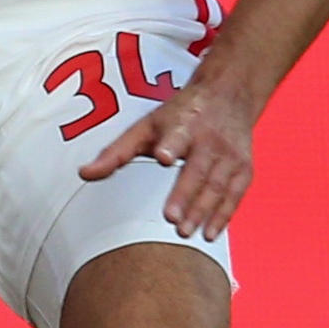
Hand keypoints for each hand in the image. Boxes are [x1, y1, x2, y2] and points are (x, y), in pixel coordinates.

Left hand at [80, 69, 257, 239]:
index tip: (164, 157)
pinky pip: (235, 194)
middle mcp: (210, 139)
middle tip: (172, 219)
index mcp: (183, 124)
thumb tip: (84, 174)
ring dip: (203, 211)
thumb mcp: (147, 125)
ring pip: (217, 185)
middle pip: (198, 169)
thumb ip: (117, 151)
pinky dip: (224, 215)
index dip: (172, 145)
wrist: (229, 94)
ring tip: (185, 232)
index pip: (176, 135)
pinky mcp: (244, 167)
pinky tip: (210, 233)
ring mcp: (230, 154)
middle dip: (186, 194)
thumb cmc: (180, 114)